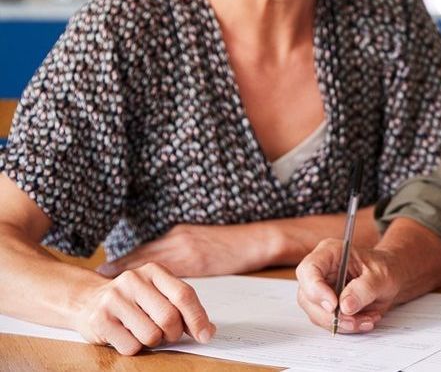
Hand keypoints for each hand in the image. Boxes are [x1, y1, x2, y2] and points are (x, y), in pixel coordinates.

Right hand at [74, 262, 215, 354]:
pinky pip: (131, 346)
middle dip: (173, 333)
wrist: (88, 300)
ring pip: (151, 335)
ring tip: (143, 331)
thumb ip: (183, 307)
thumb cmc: (132, 300)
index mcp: (153, 271)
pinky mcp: (99, 320)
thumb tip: (207, 331)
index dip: (197, 318)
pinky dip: (135, 347)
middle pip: (169, 318)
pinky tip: (126, 335)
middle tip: (167, 334)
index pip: (183, 295)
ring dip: (153, 341)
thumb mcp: (158, 293)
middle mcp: (133, 280)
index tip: (205, 335)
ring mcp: (113, 299)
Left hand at [97, 224, 266, 277]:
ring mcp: (187, 248)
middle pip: (143, 254)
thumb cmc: (232, 244)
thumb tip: (165, 271)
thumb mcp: (203, 243)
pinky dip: (153, 283)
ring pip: (152, 262)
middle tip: (98, 275)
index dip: (126, 259)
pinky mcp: (197, 260)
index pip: (147, 249)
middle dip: (121, 265)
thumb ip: (184, 252)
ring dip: (130, 273)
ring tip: (109, 283)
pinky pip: (170, 274)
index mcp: (179, 234)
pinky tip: (141, 291)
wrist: (257, 239)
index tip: (106, 268)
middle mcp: (178, 238)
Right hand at [295, 238, 400, 333]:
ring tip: (366, 319)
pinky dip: (346, 326)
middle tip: (354, 320)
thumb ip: (365, 288)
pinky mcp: (325, 306)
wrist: (391, 277)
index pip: (309, 269)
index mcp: (330, 252)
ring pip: (316, 314)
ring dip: (342, 323)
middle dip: (331, 315)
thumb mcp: (381, 275)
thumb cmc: (385, 268)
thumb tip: (345, 306)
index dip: (315, 289)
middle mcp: (320, 271)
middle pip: (307, 296)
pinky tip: (364, 320)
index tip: (334, 305)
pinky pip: (328, 322)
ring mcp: (320, 289)